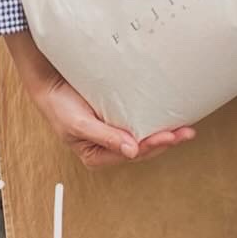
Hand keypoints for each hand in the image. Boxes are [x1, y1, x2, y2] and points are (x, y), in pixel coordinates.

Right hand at [2, 31, 194, 167]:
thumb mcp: (79, 125)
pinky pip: (142, 121)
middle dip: (165, 141)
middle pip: (143, 148)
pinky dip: (156, 120)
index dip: (152, 146)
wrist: (52, 82)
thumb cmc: (60, 107)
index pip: (132, 155)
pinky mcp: (121, 117)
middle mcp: (110, 146)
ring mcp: (117, 132)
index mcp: (98, 155)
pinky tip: (170, 118)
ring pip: (145, 136)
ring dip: (165, 133)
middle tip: (185, 133)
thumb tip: (132, 151)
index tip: (168, 137)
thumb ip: (105, 138)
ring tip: (185, 129)